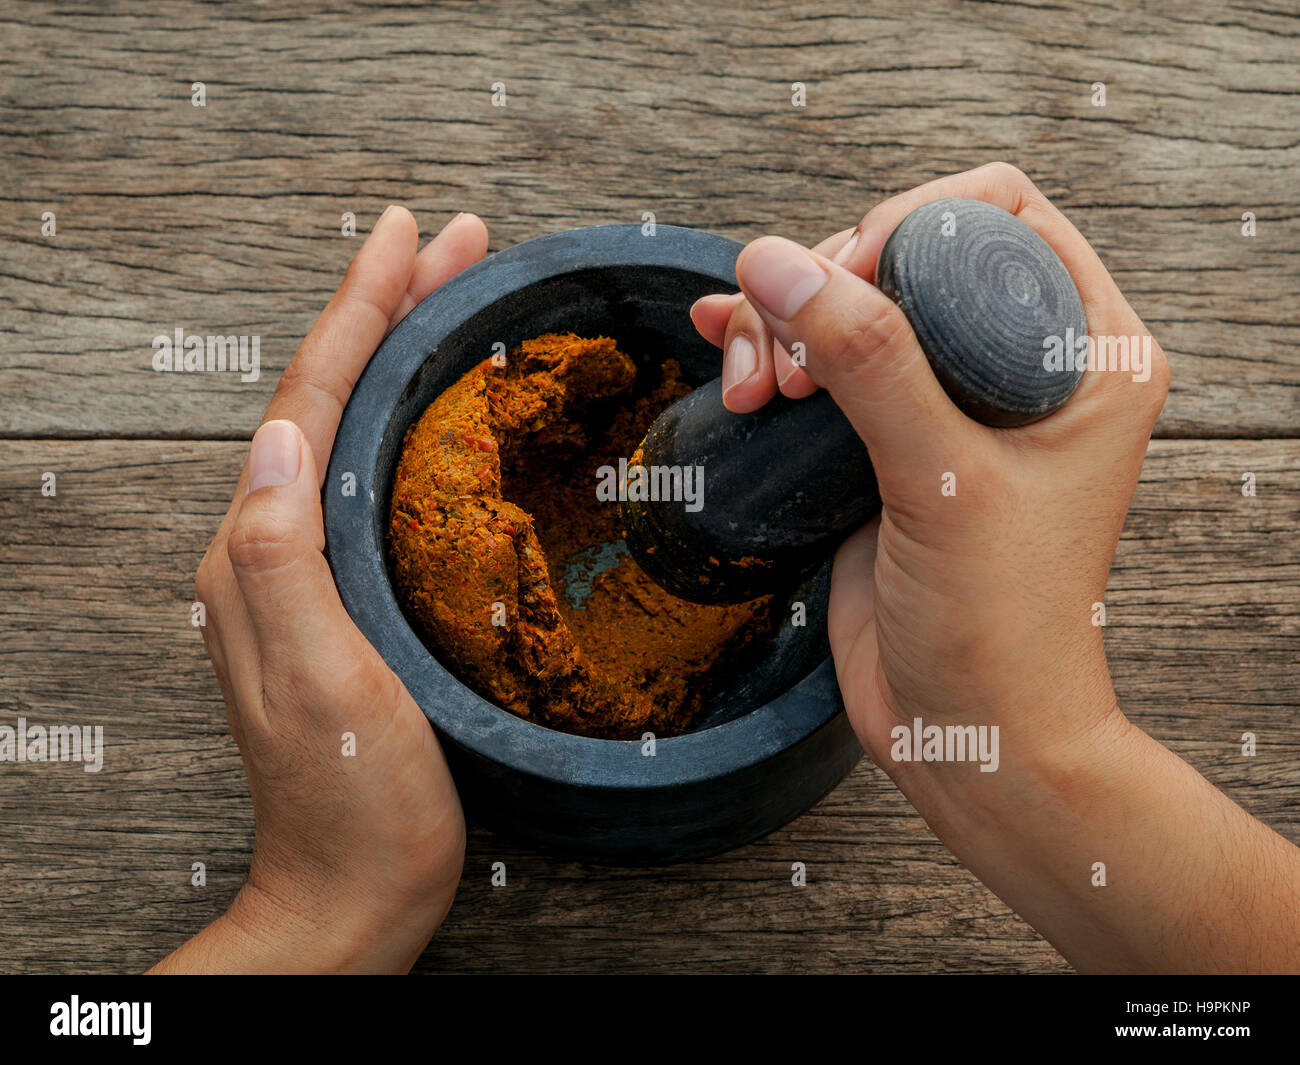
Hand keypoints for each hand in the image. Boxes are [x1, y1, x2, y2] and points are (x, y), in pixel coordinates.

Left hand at [153, 207, 488, 972]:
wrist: (358, 889)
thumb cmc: (353, 803)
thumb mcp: (321, 684)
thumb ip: (280, 563)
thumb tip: (273, 440)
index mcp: (260, 556)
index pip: (309, 403)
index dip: (359, 312)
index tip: (406, 238)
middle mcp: (274, 550)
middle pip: (329, 397)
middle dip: (386, 309)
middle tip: (450, 243)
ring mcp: (312, 573)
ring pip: (353, 427)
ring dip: (398, 350)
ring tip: (450, 294)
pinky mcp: (352, 596)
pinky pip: (374, 476)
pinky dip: (407, 418)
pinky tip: (442, 406)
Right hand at [694, 163, 1167, 765]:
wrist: (966, 733)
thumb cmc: (999, 625)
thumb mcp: (942, 482)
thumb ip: (870, 364)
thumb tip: (778, 263)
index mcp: (1085, 354)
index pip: (1001, 215)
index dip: (910, 223)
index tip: (844, 278)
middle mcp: (1019, 366)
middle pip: (908, 253)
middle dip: (827, 286)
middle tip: (787, 364)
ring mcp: (947, 404)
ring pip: (852, 304)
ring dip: (784, 324)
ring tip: (753, 390)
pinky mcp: (887, 443)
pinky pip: (822, 363)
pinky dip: (769, 348)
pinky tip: (724, 349)